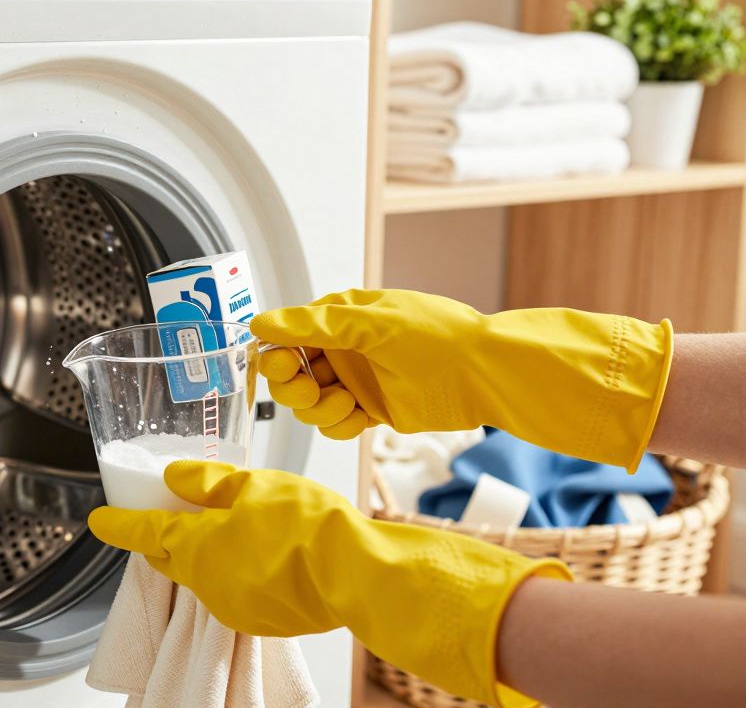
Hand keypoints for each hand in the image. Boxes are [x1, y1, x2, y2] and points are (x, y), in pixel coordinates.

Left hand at [89, 461, 569, 705]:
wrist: (358, 575)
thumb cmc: (308, 526)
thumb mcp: (252, 484)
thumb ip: (207, 481)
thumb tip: (175, 476)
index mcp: (196, 547)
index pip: (143, 532)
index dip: (118, 524)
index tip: (98, 520)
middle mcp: (206, 583)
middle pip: (171, 557)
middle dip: (162, 538)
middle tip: (165, 514)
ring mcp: (233, 607)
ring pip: (206, 574)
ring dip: (208, 552)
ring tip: (234, 525)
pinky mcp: (261, 621)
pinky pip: (236, 590)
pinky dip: (239, 570)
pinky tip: (265, 552)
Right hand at [251, 289, 672, 469]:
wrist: (482, 373)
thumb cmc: (437, 335)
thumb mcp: (370, 323)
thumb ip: (314, 325)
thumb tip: (262, 323)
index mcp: (339, 319)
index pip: (286, 338)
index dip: (277, 357)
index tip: (284, 366)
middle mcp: (342, 350)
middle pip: (291, 377)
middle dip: (295, 388)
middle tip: (314, 391)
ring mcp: (355, 381)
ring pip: (309, 405)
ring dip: (320, 410)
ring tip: (346, 404)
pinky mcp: (369, 410)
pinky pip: (335, 425)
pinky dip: (340, 425)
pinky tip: (361, 417)